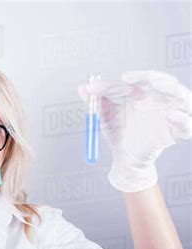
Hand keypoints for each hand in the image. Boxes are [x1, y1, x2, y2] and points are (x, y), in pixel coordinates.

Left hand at [78, 70, 190, 191]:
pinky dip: (182, 119)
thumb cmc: (118, 134)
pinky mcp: (175, 133)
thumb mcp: (106, 117)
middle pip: (164, 82)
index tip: (103, 87)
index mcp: (143, 94)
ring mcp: (170, 115)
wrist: (125, 158)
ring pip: (182, 97)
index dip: (123, 80)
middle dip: (153, 77)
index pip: (137, 80)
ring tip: (157, 86)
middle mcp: (158, 101)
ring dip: (172, 89)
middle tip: (137, 78)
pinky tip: (171, 116)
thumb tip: (81, 87)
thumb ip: (96, 102)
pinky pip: (186, 124)